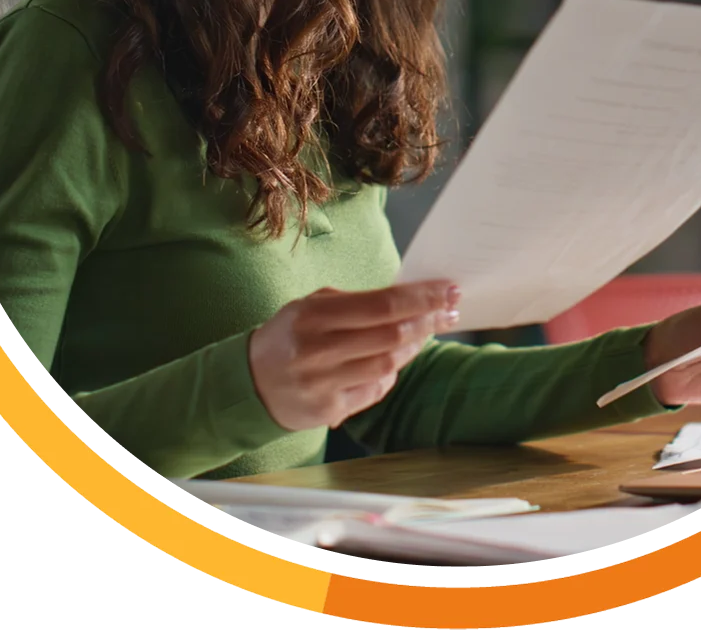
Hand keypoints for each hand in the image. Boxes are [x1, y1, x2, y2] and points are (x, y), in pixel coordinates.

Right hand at [247, 280, 460, 431]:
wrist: (249, 383)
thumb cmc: (291, 335)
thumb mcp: (313, 306)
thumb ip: (357, 302)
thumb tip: (411, 297)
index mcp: (313, 315)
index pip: (381, 304)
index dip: (421, 297)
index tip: (448, 289)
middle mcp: (317, 350)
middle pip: (391, 335)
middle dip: (428, 319)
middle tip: (451, 308)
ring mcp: (322, 384)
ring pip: (388, 364)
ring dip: (416, 345)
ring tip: (429, 330)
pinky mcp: (328, 411)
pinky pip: (375, 390)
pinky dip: (391, 372)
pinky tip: (396, 359)